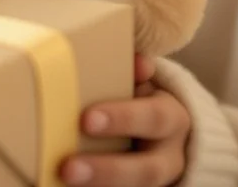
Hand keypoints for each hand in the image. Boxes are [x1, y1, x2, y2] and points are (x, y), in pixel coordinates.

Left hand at [60, 55, 189, 186]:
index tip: (85, 120)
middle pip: (147, 169)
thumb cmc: (140, 100)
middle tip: (68, 167)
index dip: (123, 119)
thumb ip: (137, 73)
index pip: (154, 118)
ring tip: (65, 180)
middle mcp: (170, 156)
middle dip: (108, 169)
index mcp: (172, 119)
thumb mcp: (145, 84)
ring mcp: (160, 181)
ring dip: (101, 186)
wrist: (168, 137)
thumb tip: (139, 62)